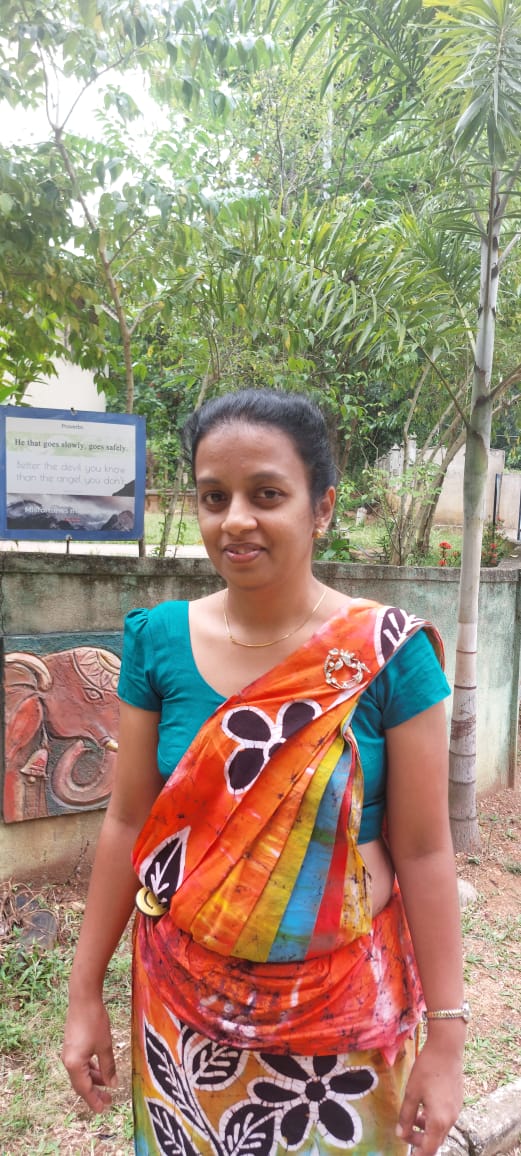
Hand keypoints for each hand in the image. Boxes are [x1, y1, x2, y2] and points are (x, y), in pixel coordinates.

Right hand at [61, 995, 117, 1112]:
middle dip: (94, 1092)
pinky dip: (90, 1069)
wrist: (83, 998)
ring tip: (108, 1084)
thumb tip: (112, 1084)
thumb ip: (108, 1066)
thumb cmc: (94, 1021)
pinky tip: (100, 1068)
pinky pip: (80, 1063)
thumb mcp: (105, 1046)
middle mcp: (67, 1061)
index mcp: (74, 1064)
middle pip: (81, 1083)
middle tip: (108, 1101)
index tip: (103, 1109)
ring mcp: (68, 1053)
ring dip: (94, 1080)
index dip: (94, 1100)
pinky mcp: (71, 1045)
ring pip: (81, 1073)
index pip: (84, 1089)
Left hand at [396, 1031, 463, 1153]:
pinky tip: (424, 1107)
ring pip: (441, 1129)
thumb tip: (401, 1134)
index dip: (418, 1153)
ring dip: (427, 1129)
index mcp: (438, 1120)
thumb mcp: (412, 1093)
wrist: (447, 1049)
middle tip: (405, 1132)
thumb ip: (406, 1116)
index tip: (409, 1154)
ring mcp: (456, 1110)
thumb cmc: (427, 1069)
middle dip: (420, 1141)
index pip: (429, 1148)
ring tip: (413, 1118)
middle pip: (436, 1141)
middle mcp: (450, 1119)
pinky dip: (434, 1120)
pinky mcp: (458, 1102)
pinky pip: (446, 1119)